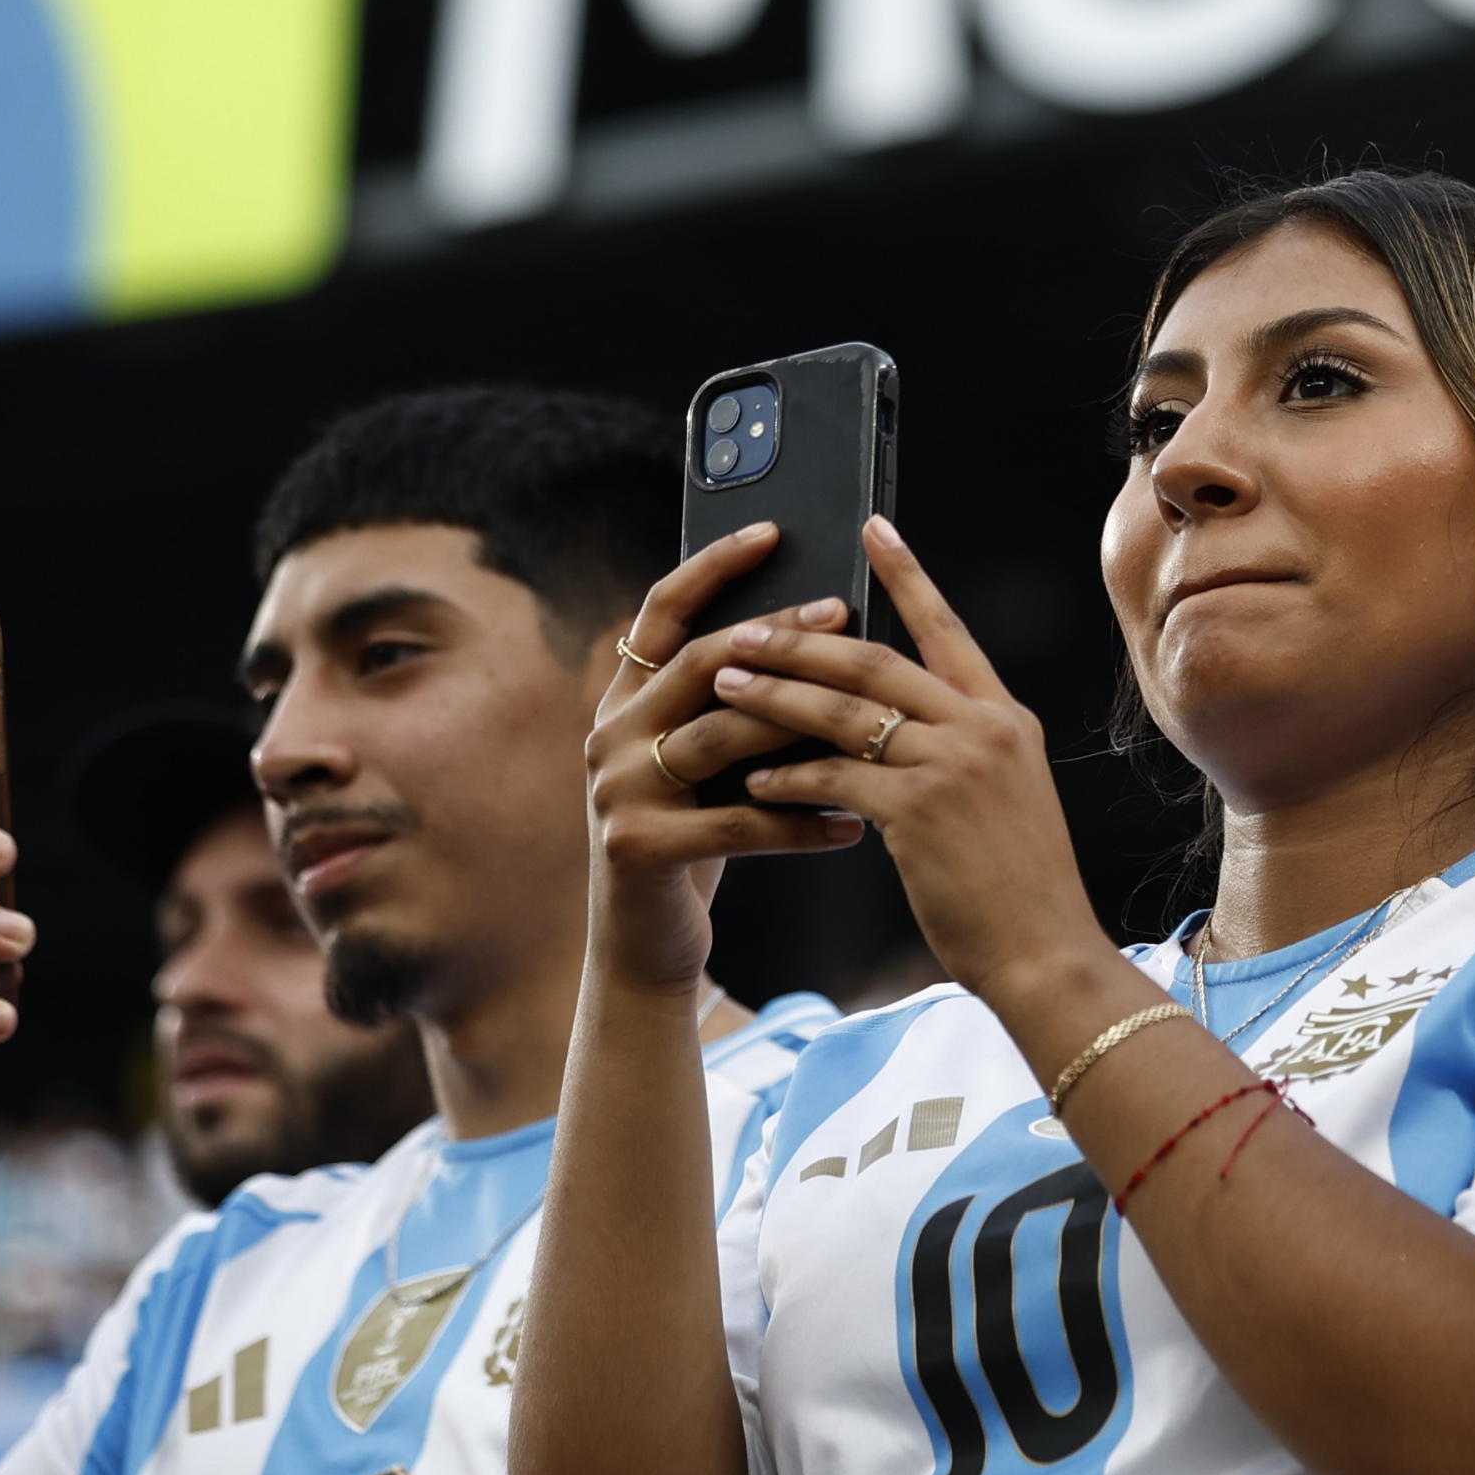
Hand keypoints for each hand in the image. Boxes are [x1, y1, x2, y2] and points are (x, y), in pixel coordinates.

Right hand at [578, 523, 874, 992]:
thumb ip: (740, 706)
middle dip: (774, 635)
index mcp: (628, 700)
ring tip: (866, 718)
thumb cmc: (699, 840)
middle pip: (697, 663)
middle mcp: (608, 733)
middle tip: (842, 610)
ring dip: (797, 725)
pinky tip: (853, 826)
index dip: (712, 566)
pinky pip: (733, 823)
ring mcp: (614, 790)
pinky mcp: (634, 847)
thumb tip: (828, 637)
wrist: (645, 945)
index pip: (662, 612)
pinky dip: (800, 824)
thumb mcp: (712, 762)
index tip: (772, 530)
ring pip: (717, 738)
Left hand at [711, 522, 1096, 1014]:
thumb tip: (889, 723)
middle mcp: (982, 727)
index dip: (906, 575)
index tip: (873, 528)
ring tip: (725, 683)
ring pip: (844, 710)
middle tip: (746, 628)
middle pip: (875, 660)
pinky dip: (789, 772)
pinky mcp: (919, 811)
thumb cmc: (1018, 887)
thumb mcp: (1004, 795)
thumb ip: (958, 748)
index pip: (946, 628)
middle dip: (802, 639)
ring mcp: (952, 766)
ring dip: (776, 694)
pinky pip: (835, 776)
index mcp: (1004, 717)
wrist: (1046, 953)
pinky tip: (755, 776)